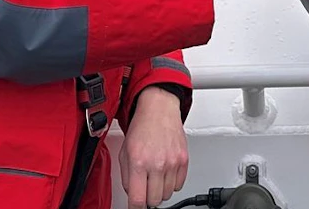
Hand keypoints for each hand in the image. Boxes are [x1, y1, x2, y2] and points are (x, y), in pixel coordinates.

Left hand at [119, 87, 187, 207]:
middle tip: (145, 187)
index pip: (138, 200)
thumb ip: (126, 177)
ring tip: (155, 176)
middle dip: (148, 198)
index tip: (135, 206)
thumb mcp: (124, 152)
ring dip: (160, 190)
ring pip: (168, 195)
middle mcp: (157, 164)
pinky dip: (172, 183)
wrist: (159, 110)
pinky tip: (165, 171)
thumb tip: (132, 194)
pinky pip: (179, 185)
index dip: (135, 207)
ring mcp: (172, 163)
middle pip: (155, 201)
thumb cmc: (141, 128)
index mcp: (138, 162)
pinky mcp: (184, 160)